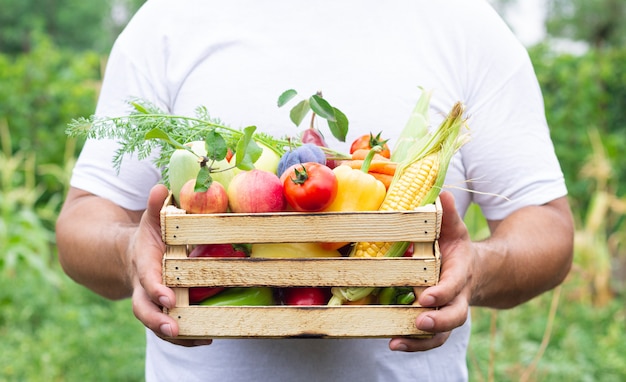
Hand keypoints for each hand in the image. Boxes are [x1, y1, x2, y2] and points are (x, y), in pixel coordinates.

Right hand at [128, 184, 212, 346]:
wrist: (129, 257)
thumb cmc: (148, 237)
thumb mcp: (151, 220)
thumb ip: (155, 207)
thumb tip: (161, 187)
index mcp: (143, 264)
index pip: (147, 279)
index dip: (156, 289)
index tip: (168, 298)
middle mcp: (143, 287)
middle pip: (143, 309)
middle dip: (157, 321)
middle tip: (173, 329)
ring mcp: (151, 302)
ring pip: (155, 323)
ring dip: (173, 335)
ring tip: (196, 340)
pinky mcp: (161, 311)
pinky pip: (169, 328)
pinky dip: (184, 337)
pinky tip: (204, 339)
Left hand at [389, 191, 472, 351]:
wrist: (476, 271)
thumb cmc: (457, 247)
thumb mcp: (455, 228)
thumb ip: (448, 214)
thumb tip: (443, 192)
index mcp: (460, 273)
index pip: (453, 285)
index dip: (441, 292)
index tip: (425, 296)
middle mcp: (457, 297)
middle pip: (454, 316)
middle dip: (437, 320)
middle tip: (419, 320)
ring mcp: (448, 312)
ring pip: (442, 333)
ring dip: (421, 341)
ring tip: (397, 342)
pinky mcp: (438, 322)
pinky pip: (430, 339)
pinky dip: (414, 344)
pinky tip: (394, 343)